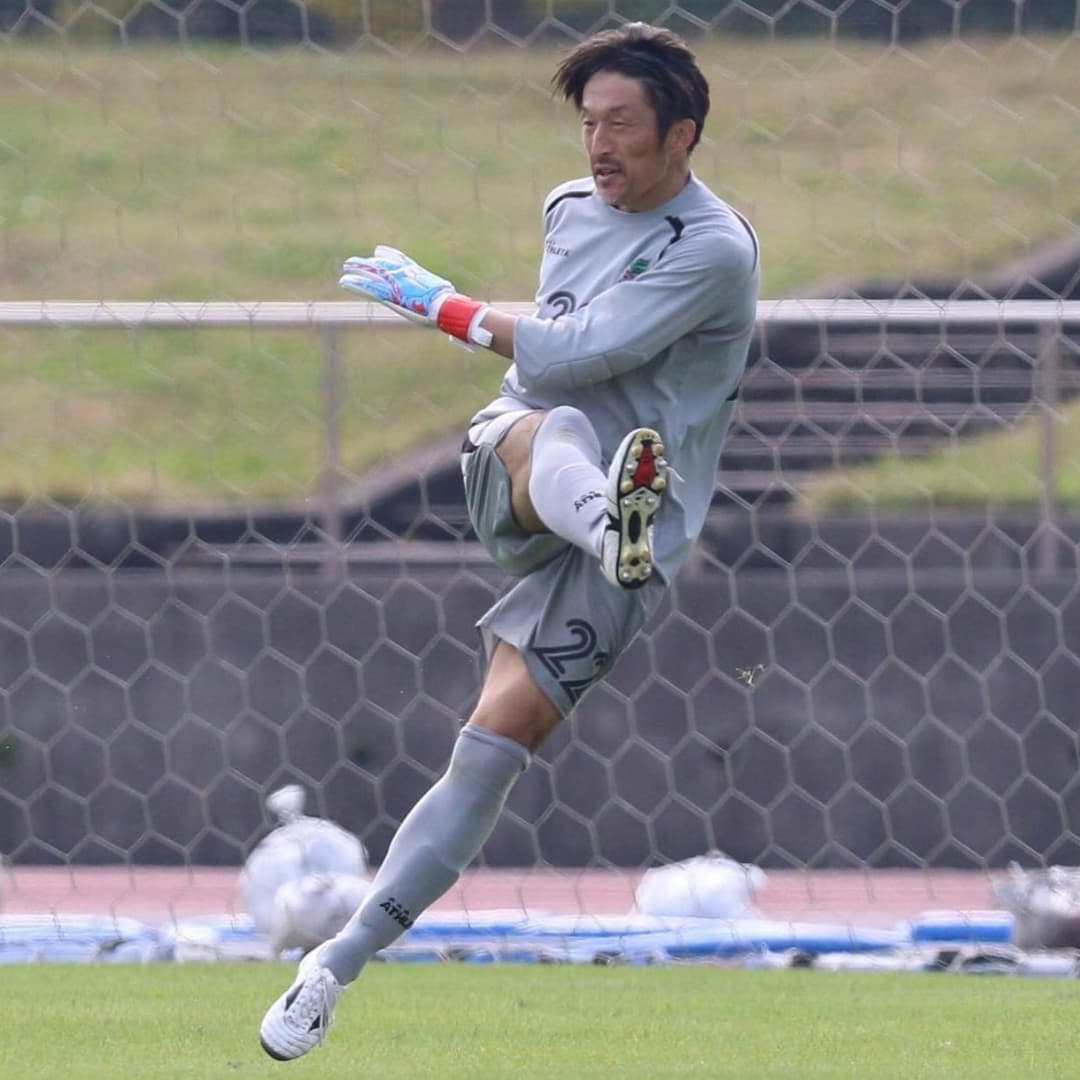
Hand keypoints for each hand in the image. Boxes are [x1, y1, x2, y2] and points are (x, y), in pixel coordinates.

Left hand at [339, 245, 490, 347]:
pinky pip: (370, 288)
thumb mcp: (451, 302)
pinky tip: (344, 281)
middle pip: (384, 265)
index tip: (380, 251)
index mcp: (419, 275)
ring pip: (374, 274)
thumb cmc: (453, 308)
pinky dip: (357, 284)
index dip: (390, 256)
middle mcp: (406, 275)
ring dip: (358, 269)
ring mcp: (398, 284)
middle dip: (369, 262)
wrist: (448, 308)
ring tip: (345, 265)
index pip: (402, 261)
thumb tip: (465, 316)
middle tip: (355, 259)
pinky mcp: (390, 294)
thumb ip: (451, 305)